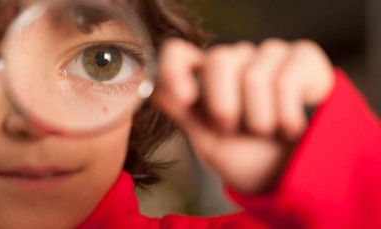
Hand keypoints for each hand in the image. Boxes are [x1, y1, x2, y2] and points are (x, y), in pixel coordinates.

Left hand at [152, 38, 334, 193]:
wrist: (294, 178)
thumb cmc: (249, 158)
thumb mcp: (209, 140)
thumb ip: (182, 111)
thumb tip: (149, 88)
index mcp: (206, 76)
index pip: (178, 52)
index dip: (175, 68)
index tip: (184, 98)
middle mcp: (237, 58)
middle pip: (219, 60)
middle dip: (226, 108)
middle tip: (237, 130)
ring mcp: (270, 54)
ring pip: (254, 76)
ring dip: (260, 120)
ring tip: (270, 131)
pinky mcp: (304, 57)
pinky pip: (286, 80)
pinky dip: (286, 116)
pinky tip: (292, 127)